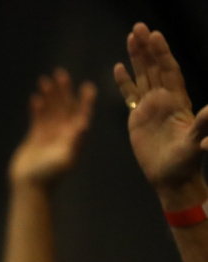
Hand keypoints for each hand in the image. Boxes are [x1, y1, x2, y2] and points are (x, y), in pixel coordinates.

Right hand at [9, 68, 96, 185]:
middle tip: (60, 74)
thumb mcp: (64, 159)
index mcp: (73, 136)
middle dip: (64, 91)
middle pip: (65, 106)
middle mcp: (63, 132)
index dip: (85, 100)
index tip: (87, 86)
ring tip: (44, 81)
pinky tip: (35, 98)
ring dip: (49, 95)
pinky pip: (37, 118)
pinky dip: (37, 108)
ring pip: (51, 109)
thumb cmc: (48, 175)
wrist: (30, 185)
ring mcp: (49, 133)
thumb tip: (83, 125)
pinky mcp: (35, 136)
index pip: (82, 113)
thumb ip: (74, 143)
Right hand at [114, 23, 207, 197]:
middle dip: (147, 48)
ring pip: (143, 76)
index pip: (169, 71)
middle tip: (138, 27)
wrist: (171, 177)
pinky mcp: (138, 117)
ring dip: (137, 57)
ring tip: (131, 37)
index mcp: (177, 101)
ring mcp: (151, 107)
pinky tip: (119, 67)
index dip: (162, 54)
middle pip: (155, 67)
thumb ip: (204, 125)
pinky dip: (125, 81)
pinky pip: (131, 94)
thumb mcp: (196, 143)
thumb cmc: (185, 161)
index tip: (155, 36)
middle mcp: (164, 99)